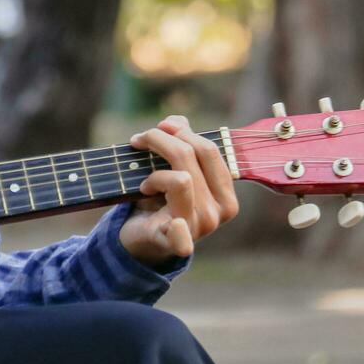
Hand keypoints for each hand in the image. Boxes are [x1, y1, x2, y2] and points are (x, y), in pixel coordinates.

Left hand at [118, 115, 238, 266]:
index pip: (209, 150)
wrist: (140, 237)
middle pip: (192, 157)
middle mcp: (217, 212)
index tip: (158, 128)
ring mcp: (197, 228)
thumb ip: (179, 141)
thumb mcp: (171, 169)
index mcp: (225, 195)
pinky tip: (173, 224)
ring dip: (153, 172)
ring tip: (144, 182)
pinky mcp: (173, 241)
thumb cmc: (159, 199)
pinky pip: (180, 233)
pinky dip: (178, 231)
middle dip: (161, 140)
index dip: (181, 132)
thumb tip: (175, 122)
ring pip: (181, 179)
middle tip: (138, 141)